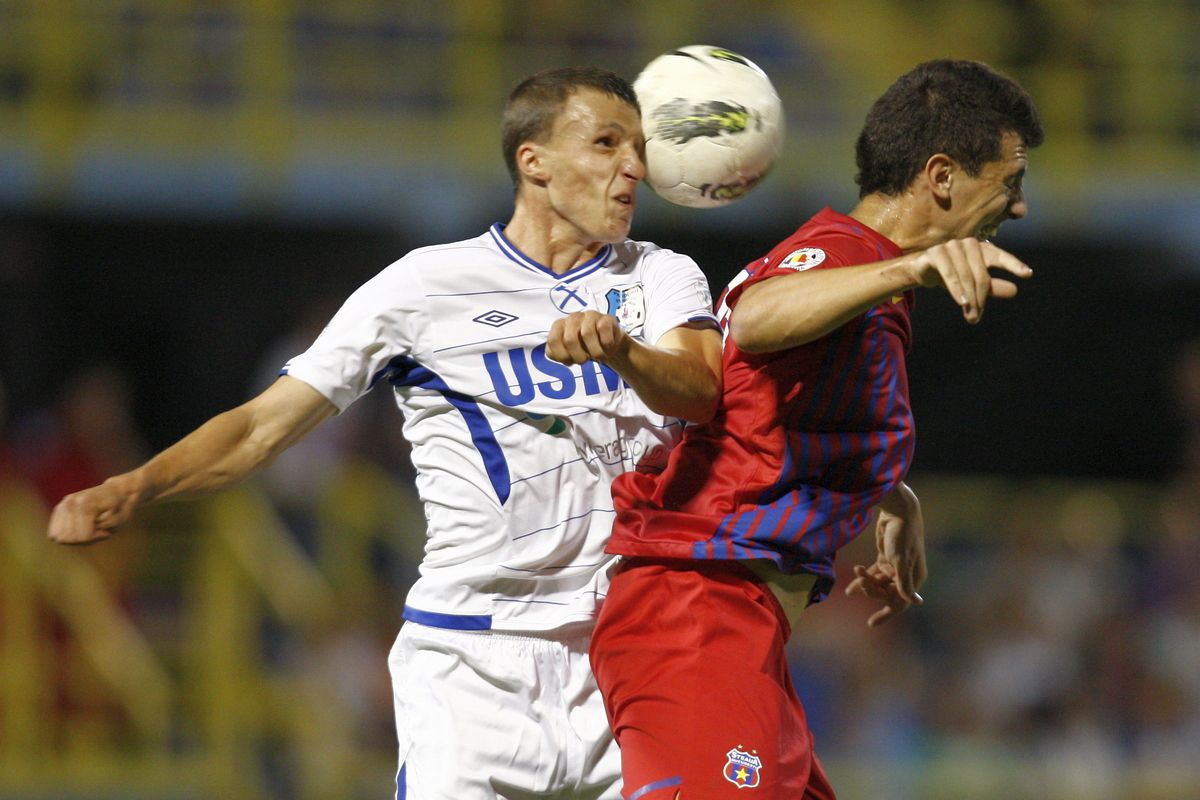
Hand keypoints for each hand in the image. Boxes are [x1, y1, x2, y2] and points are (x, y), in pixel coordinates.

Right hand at [47, 479, 137, 545]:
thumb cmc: (120, 508)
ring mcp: (64, 504)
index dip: (94, 537)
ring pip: (58, 536)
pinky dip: (67, 533)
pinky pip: (55, 532)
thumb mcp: (121, 519)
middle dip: (83, 538)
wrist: (116, 492)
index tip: (104, 530)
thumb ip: (109, 524)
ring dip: (75, 536)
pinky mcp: (59, 508)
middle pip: (67, 538)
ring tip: (88, 527)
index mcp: (86, 504)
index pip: (82, 536)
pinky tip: (79, 527)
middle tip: (96, 529)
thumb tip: (94, 524)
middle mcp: (71, 502)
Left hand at [546, 310, 629, 365]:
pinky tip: (607, 347)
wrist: (607, 344)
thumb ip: (559, 355)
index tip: (571, 361)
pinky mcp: (606, 318)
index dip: (562, 356)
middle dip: (578, 357)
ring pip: (587, 334)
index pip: (552, 341)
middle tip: (585, 361)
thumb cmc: (584, 348)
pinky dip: (606, 344)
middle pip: (569, 340)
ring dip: (595, 352)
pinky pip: (603, 329)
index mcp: (559, 326)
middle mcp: (572, 318)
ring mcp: (589, 316)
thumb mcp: (568, 354)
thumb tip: (564, 358)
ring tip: (599, 356)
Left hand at [845, 492, 926, 626]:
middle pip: (886, 593)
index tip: (870, 624)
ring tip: (851, 585)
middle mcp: (906, 575)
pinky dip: (864, 577)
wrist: (897, 511)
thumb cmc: (902, 535)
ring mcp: (895, 568)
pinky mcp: (886, 559)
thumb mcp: (900, 559)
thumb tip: (914, 602)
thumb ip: (903, 582)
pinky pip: (874, 574)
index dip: (886, 614)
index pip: (901, 603)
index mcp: (915, 578)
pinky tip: (852, 582)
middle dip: (871, 591)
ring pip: (878, 584)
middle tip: (859, 584)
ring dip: (865, 584)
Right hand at [907, 238, 1031, 323]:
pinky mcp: (936, 252)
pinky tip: (961, 302)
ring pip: (966, 276)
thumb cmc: (952, 274)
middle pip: (981, 275)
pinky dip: (956, 288)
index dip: (1014, 265)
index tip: (1027, 274)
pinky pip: (949, 273)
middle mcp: (969, 244)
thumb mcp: (972, 283)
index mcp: (982, 249)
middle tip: (976, 318)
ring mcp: (952, 246)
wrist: (922, 269)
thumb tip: (1014, 290)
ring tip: (969, 315)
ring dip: (968, 298)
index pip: (1001, 257)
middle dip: (980, 298)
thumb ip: (992, 287)